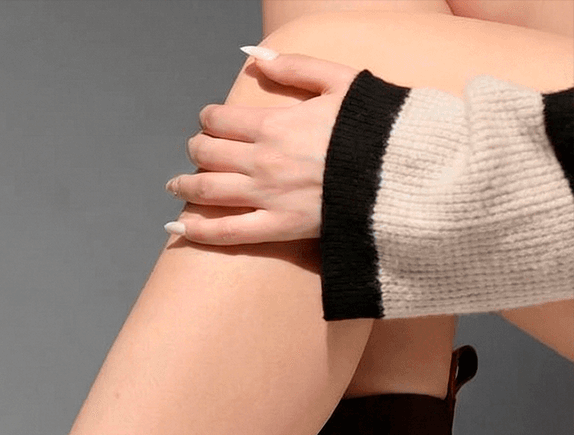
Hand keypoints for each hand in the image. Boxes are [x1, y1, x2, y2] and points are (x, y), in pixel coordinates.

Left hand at [165, 51, 359, 245]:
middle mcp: (263, 160)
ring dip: (184, 185)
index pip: (222, 119)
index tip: (208, 120)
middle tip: (195, 150)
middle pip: (208, 153)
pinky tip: (177, 229)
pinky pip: (226, 232)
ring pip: (208, 190)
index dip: (209, 118)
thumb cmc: (377, 127)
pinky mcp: (278, 228)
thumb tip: (256, 57)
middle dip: (196, 149)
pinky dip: (197, 230)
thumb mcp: (341, 82)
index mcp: (276, 124)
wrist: (403, 174)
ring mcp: (267, 197)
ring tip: (175, 184)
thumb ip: (296, 67)